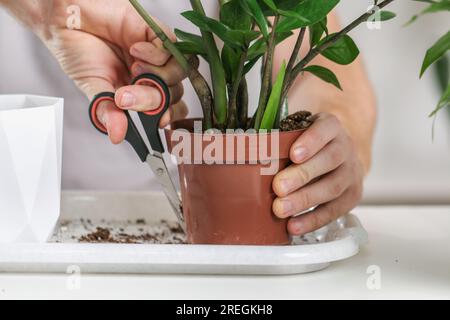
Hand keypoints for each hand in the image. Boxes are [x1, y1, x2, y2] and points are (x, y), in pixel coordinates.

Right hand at [35, 0, 187, 143]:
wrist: (67, 19)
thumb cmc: (79, 52)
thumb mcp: (94, 89)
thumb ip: (109, 112)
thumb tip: (117, 136)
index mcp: (140, 93)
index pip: (168, 110)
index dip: (169, 116)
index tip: (160, 121)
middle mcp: (151, 76)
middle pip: (173, 94)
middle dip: (153, 99)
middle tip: (127, 95)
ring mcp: (156, 56)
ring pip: (179, 74)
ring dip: (158, 76)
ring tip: (134, 68)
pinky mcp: (156, 34)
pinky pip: (172, 49)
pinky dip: (156, 53)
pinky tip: (135, 49)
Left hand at [272, 113, 364, 235]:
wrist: (338, 154)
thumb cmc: (307, 143)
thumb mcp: (296, 131)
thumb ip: (278, 136)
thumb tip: (243, 147)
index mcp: (330, 127)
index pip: (326, 128)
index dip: (311, 141)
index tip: (293, 154)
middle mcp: (344, 148)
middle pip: (330, 159)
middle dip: (302, 175)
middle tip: (278, 187)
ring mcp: (350, 173)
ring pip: (333, 186)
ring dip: (305, 200)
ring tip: (281, 209)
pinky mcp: (351, 196)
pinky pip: (334, 210)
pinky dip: (312, 220)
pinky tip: (294, 225)